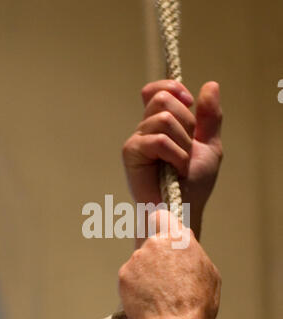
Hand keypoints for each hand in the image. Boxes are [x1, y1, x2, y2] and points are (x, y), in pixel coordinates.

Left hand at [118, 210, 220, 318]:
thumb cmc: (197, 305)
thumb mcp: (209, 273)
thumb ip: (193, 252)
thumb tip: (184, 242)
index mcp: (179, 239)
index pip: (162, 215)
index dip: (161, 223)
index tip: (160, 230)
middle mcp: (155, 243)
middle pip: (153, 243)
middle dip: (157, 257)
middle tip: (167, 279)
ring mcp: (137, 258)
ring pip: (141, 261)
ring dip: (146, 273)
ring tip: (159, 295)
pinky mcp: (124, 275)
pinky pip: (130, 276)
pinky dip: (136, 286)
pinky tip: (148, 300)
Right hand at [122, 80, 222, 237]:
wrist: (184, 210)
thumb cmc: (194, 184)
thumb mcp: (209, 146)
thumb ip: (210, 117)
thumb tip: (210, 84)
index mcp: (161, 125)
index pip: (158, 90)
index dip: (173, 88)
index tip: (189, 103)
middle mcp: (146, 129)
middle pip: (163, 98)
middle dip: (186, 124)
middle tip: (187, 151)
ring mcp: (137, 140)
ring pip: (164, 118)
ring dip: (183, 144)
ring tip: (181, 165)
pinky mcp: (131, 153)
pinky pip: (160, 139)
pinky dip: (176, 155)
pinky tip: (175, 171)